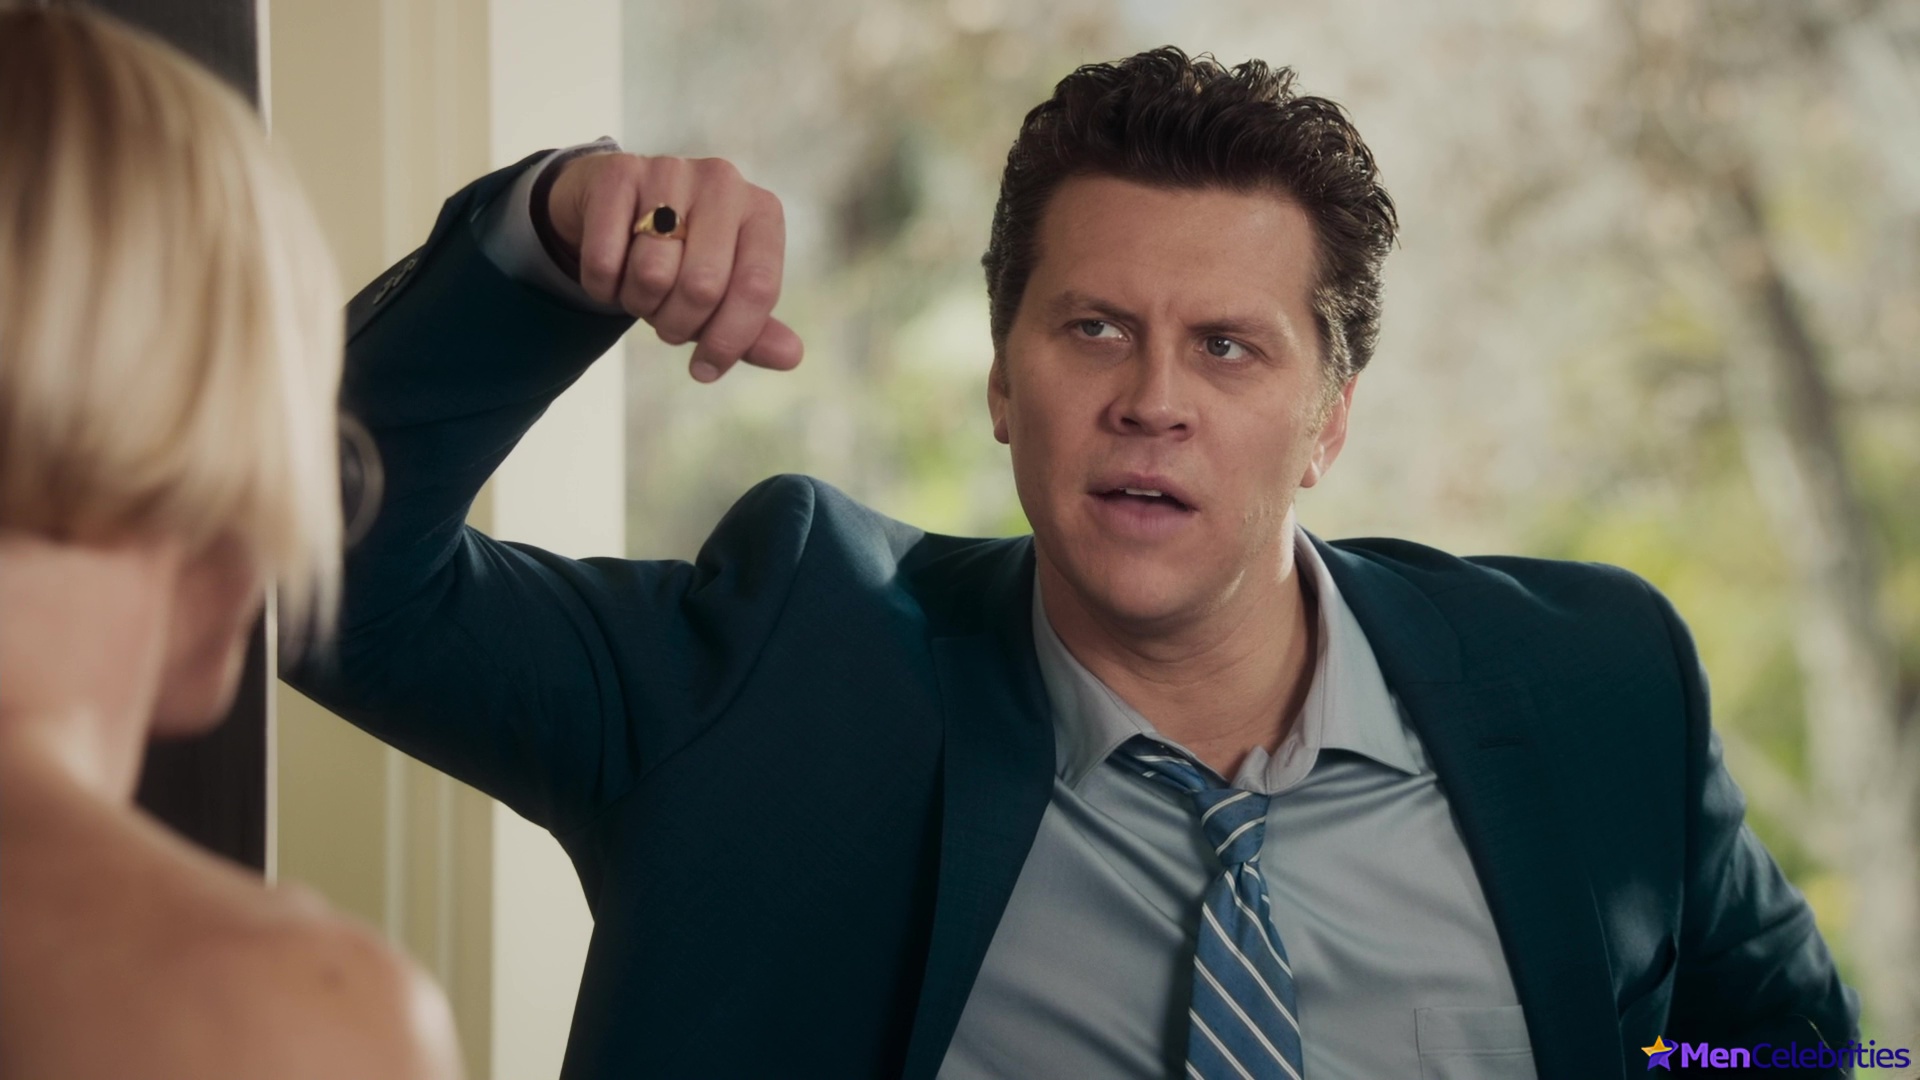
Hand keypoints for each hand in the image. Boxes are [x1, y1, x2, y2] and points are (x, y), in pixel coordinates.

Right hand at [546, 152, 802, 381]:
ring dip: (638, 304)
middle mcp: (723, 183)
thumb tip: (792, 357)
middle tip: (665, 323)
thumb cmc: (681, 258)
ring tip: (641, 291)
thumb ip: (755, 330)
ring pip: (652, 274)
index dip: (729, 339)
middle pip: (703, 287)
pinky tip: (611, 273)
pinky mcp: (618, 172)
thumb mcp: (722, 295)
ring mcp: (670, 171)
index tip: (704, 369)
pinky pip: (605, 259)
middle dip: (677, 325)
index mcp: (761, 212)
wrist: (616, 208)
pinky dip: (602, 285)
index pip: (757, 288)